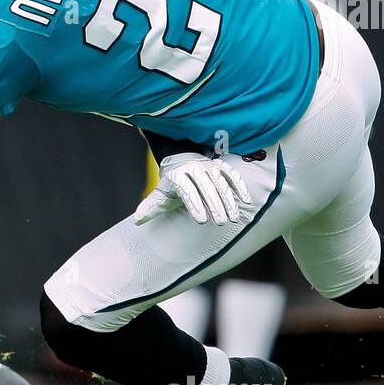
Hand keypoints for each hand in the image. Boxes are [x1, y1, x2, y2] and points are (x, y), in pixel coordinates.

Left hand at [134, 152, 251, 226]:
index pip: (187, 190)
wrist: (181, 161)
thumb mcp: (159, 195)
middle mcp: (194, 169)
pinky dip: (239, 186)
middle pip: (206, 187)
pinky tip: (246, 201)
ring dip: (229, 200)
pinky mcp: (220, 166)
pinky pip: (232, 175)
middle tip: (220, 223)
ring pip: (220, 182)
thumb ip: (150, 208)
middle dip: (214, 205)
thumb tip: (137, 220)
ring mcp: (209, 167)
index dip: (194, 204)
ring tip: (234, 218)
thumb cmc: (170, 184)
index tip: (201, 221)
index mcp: (177, 176)